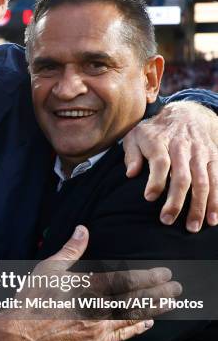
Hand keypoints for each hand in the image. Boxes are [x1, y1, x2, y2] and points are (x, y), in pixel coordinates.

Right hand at [15, 225, 177, 340]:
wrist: (20, 335)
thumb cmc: (32, 300)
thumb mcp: (49, 269)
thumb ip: (70, 250)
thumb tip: (83, 230)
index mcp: (87, 287)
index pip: (125, 281)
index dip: (147, 277)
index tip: (163, 273)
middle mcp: (97, 309)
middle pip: (135, 300)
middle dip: (158, 293)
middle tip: (175, 288)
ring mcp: (97, 329)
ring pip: (132, 318)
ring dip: (152, 310)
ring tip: (169, 303)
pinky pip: (121, 337)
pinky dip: (135, 329)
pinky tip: (145, 323)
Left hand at [123, 101, 217, 231]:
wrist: (187, 113)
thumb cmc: (155, 131)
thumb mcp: (136, 135)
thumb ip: (131, 154)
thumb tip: (130, 173)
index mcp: (161, 141)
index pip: (160, 161)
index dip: (156, 180)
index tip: (148, 198)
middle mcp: (183, 147)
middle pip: (182, 176)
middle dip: (176, 200)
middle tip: (166, 220)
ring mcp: (201, 154)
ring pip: (203, 181)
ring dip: (200, 206)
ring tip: (193, 227)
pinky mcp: (214, 158)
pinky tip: (214, 219)